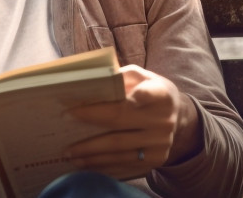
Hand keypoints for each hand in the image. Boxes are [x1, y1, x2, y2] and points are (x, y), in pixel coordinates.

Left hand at [63, 65, 202, 179]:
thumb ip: (121, 76)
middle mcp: (163, 121)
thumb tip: (92, 83)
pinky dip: (103, 167)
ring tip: (70, 153)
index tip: (79, 106)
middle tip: (64, 124)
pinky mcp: (156, 161)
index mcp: (161, 95)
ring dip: (91, 153)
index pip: (141, 95)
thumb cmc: (151, 92)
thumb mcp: (143, 76)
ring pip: (119, 150)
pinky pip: (125, 166)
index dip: (115, 98)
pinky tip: (86, 165)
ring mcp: (160, 144)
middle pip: (119, 123)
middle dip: (89, 123)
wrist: (178, 118)